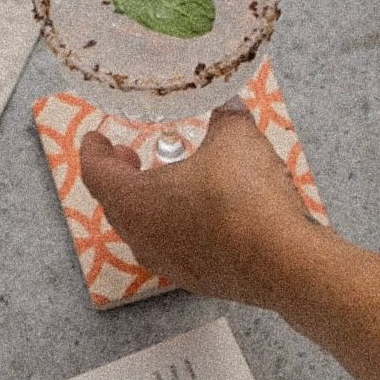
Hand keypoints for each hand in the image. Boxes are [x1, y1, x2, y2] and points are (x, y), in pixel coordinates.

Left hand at [79, 104, 333, 307]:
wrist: (286, 264)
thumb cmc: (245, 196)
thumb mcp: (235, 138)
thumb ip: (224, 115)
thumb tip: (225, 99)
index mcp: (135, 201)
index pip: (96, 173)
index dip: (93, 151)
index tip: (97, 137)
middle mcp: (142, 237)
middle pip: (115, 203)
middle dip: (120, 176)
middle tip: (131, 155)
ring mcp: (168, 264)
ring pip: (143, 228)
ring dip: (147, 202)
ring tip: (168, 181)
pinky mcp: (196, 280)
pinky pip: (171, 246)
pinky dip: (173, 224)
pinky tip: (201, 213)